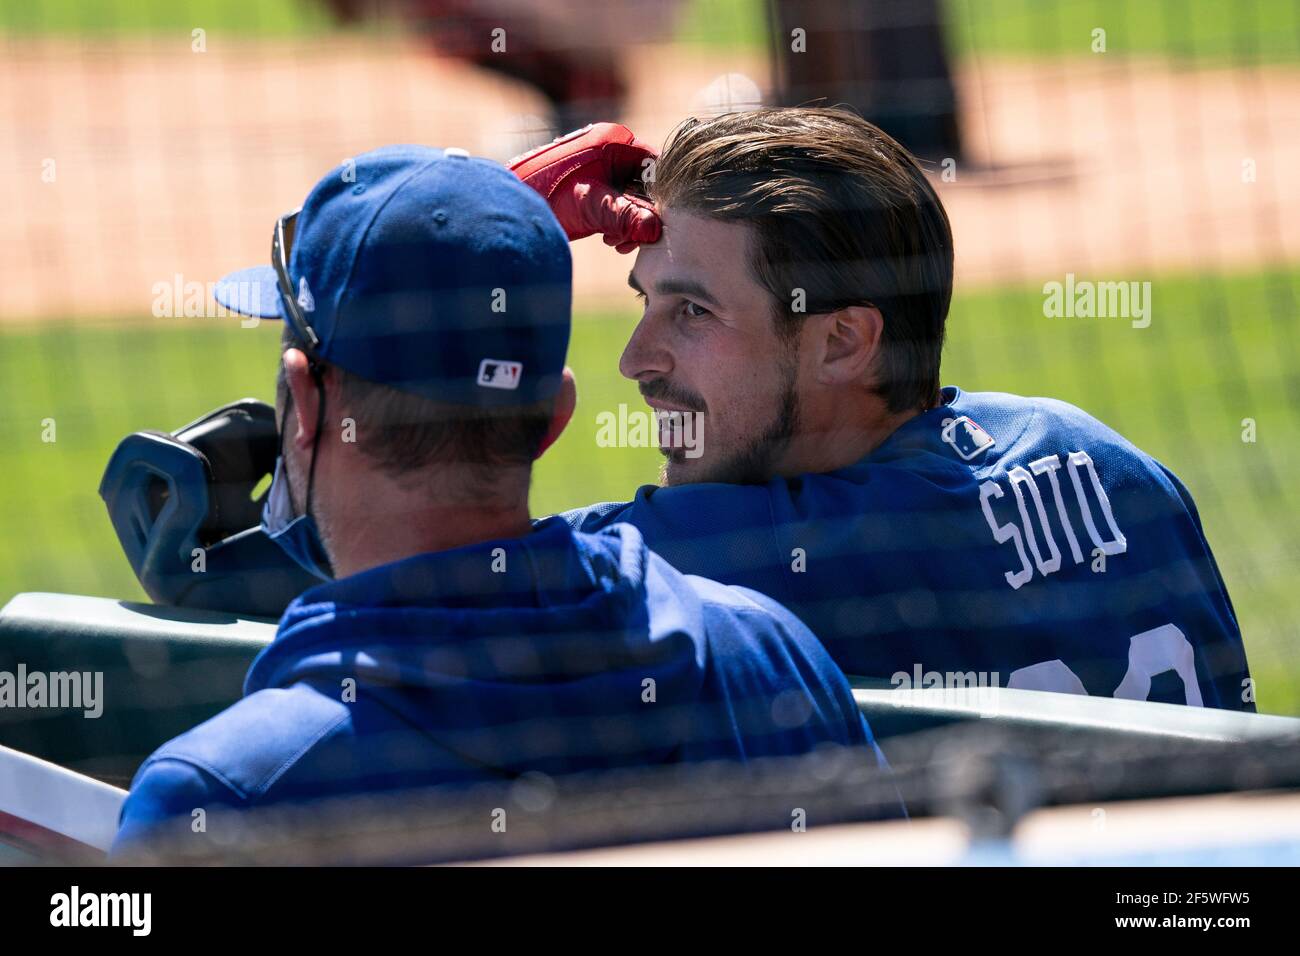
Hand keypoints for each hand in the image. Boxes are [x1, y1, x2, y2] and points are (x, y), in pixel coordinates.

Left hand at [510, 123, 661, 252]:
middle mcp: (608, 146)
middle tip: (630, 241)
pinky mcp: (589, 181)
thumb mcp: (592, 206)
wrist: (508, 203)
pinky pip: (614, 199)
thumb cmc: (546, 196)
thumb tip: (655, 230)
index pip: (655, 166)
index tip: (655, 224)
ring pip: (629, 195)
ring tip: (615, 242)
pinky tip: (608, 238)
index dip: (659, 198)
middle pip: (643, 183)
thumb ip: (626, 217)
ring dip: (628, 222)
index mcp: (613, 139)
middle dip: (641, 216)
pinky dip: (616, 220)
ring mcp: (598, 163)